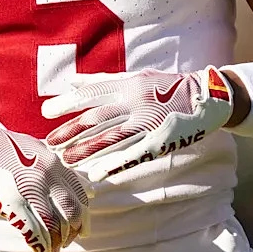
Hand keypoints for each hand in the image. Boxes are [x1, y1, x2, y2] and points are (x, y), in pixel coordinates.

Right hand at [0, 112, 90, 251]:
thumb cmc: (3, 146)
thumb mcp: (37, 150)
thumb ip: (61, 170)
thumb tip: (87, 189)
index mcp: (54, 162)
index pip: (79, 196)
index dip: (83, 217)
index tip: (82, 229)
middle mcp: (47, 175)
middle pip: (71, 212)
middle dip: (72, 232)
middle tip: (67, 242)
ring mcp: (29, 189)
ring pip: (54, 225)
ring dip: (56, 243)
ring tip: (53, 251)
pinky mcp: (11, 201)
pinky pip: (33, 230)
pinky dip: (40, 245)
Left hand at [41, 67, 233, 180]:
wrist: (207, 96)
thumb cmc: (165, 85)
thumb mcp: (135, 76)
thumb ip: (103, 80)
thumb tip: (72, 81)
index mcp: (129, 83)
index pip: (92, 93)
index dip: (68, 103)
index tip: (46, 112)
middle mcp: (137, 101)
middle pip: (97, 118)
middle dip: (71, 131)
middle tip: (49, 143)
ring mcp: (149, 122)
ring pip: (112, 138)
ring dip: (86, 150)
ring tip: (66, 160)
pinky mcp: (161, 140)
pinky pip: (134, 154)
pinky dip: (114, 164)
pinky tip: (96, 174)